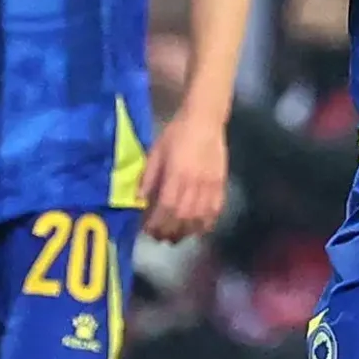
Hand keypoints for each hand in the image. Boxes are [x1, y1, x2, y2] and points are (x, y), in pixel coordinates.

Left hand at [142, 110, 228, 242]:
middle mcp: (195, 183)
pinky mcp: (221, 185)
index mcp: (177, 174)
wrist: (205, 121)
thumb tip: (137, 200)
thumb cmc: (176, 134)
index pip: (167, 206)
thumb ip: (148, 177)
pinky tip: (196, 229)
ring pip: (199, 218)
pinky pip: (215, 211)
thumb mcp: (156, 152)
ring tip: (175, 237)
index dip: (157, 222)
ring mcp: (211, 185)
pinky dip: (205, 224)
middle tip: (158, 237)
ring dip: (186, 231)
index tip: (147, 230)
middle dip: (169, 231)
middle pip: (183, 217)